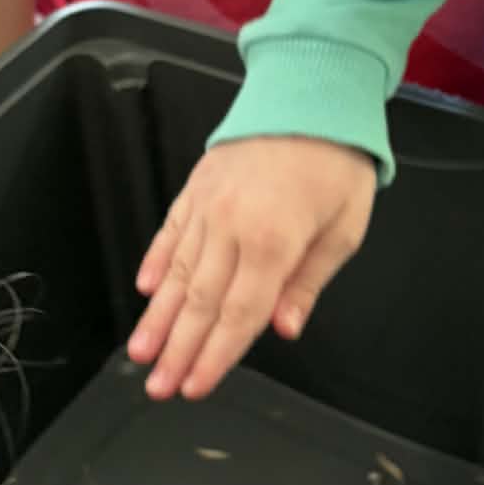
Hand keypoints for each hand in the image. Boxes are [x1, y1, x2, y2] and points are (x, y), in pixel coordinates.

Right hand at [129, 137, 375, 400]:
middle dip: (177, 351)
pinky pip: (171, 233)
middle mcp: (231, 226)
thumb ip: (307, 283)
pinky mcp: (195, 188)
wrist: (310, 95)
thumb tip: (282, 329)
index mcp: (273, 241)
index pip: (239, 314)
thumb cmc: (336, 165)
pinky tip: (146, 291)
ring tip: (139, 353)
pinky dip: (156, 263)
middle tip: (157, 389)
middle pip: (199, 302)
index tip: (196, 388)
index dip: (216, 356)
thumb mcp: (344, 229)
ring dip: (157, 317)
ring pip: (176, 272)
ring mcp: (207, 206)